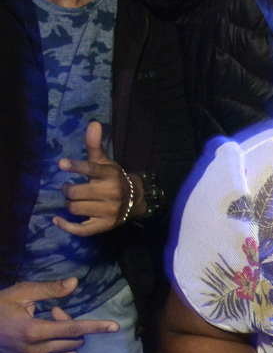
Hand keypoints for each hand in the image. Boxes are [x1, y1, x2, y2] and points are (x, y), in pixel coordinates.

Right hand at [0, 278, 118, 352]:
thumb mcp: (22, 293)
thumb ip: (50, 289)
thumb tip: (75, 282)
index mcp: (34, 330)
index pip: (73, 329)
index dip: (96, 326)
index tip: (115, 326)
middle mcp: (34, 350)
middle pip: (73, 342)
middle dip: (74, 327)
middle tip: (55, 313)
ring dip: (71, 344)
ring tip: (54, 330)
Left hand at [53, 121, 143, 235]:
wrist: (135, 201)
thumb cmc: (113, 179)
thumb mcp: (105, 162)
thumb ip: (95, 145)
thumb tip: (93, 123)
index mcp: (109, 176)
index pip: (91, 169)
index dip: (75, 166)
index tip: (61, 163)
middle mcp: (110, 194)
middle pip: (75, 193)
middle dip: (68, 190)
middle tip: (70, 188)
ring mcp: (108, 211)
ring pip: (75, 209)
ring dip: (70, 204)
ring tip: (74, 200)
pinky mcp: (104, 226)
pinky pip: (81, 229)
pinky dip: (66, 226)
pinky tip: (57, 220)